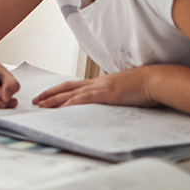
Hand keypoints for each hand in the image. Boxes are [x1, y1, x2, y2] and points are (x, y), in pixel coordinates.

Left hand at [33, 68, 157, 108]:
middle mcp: (97, 83)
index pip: (74, 86)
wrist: (154, 81)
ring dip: (55, 100)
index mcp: (100, 83)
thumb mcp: (123, 93)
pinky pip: (85, 99)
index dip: (58, 91)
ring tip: (41, 106)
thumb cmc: (143, 88)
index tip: (46, 96)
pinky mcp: (107, 94)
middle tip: (35, 101)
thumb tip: (108, 105)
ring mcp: (101, 87)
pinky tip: (62, 108)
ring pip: (71, 93)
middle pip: (67, 87)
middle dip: (49, 94)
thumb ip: (112, 98)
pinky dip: (72, 103)